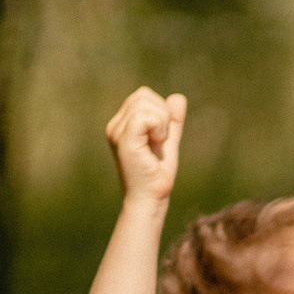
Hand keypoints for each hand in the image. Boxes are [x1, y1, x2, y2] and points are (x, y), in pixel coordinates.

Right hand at [106, 86, 186, 206]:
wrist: (152, 197)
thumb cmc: (158, 174)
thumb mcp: (169, 141)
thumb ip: (173, 121)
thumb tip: (178, 97)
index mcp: (122, 124)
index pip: (143, 96)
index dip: (161, 111)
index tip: (160, 136)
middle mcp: (115, 126)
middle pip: (144, 96)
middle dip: (163, 114)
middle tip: (161, 140)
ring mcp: (116, 132)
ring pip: (144, 103)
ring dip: (162, 122)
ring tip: (157, 143)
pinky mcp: (124, 140)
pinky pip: (144, 116)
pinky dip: (159, 126)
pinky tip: (157, 143)